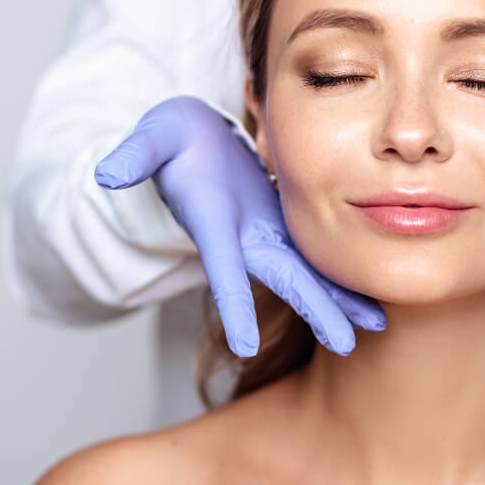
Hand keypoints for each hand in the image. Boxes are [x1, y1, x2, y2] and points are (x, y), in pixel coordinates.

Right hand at [94, 96, 385, 356]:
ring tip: (376, 327)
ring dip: (340, 301)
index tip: (244, 346)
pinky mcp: (287, 224)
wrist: (192, 144)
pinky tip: (372, 291)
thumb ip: (136, 155)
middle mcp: (245, 237)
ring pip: (310, 274)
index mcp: (214, 222)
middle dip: (315, 311)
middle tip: (346, 346)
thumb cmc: (173, 139)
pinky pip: (322, 255)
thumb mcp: (153, 137)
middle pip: (285, 280)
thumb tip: (107, 174)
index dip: (233, 305)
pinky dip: (344, 275)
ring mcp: (268, 234)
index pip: (223, 269)